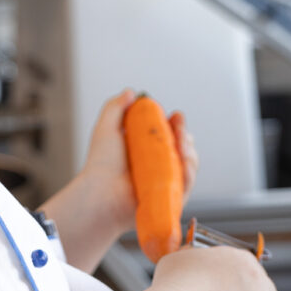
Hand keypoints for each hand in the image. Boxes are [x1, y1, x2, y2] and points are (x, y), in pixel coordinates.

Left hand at [39, 90, 199, 272]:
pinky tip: (186, 163)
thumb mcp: (106, 128)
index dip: (176, 124)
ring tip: (182, 143)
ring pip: (188, 165)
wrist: (101, 192)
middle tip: (179, 129)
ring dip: (190, 151)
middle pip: (183, 148)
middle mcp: (156, 167)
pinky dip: (189, 173)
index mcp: (145, 150)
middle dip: (185, 136)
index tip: (176, 116)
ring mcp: (164, 183)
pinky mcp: (169, 199)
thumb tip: (131, 92)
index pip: (169, 134)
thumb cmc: (100, 164)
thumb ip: (115, 107)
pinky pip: (186, 185)